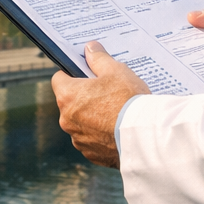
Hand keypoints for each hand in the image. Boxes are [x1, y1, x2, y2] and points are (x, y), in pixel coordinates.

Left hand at [51, 41, 149, 168]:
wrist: (144, 136)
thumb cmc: (128, 100)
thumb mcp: (115, 71)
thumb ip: (99, 59)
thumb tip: (90, 48)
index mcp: (68, 96)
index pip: (59, 79)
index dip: (72, 74)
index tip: (87, 74)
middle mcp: (67, 120)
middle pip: (70, 102)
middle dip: (84, 97)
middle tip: (107, 92)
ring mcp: (78, 139)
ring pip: (81, 123)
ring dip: (92, 117)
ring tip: (116, 113)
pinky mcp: (91, 154)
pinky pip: (92, 140)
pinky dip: (101, 135)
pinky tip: (117, 129)